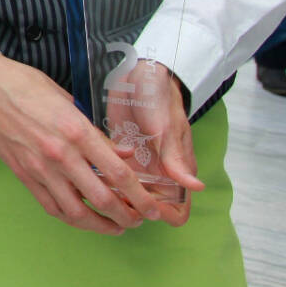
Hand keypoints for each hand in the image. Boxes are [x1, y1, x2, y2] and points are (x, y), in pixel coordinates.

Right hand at [0, 50, 166, 233]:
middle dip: (128, 216)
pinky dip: (72, 218)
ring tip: (116, 226)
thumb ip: (96, 131)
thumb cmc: (24, 85)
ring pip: (77, 212)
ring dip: (102, 225)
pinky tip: (84, 218)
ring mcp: (40, 168)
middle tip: (140, 220)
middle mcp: (60, 154)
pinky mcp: (24, 175)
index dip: (141, 196)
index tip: (153, 206)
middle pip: (103, 199)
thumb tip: (120, 153)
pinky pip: (52, 207)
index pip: (118, 173)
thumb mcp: (68, 100)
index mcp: (76, 130)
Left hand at [103, 59, 201, 224]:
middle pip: (147, 207)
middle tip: (112, 198)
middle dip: (131, 208)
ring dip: (114, 195)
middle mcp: (157, 173)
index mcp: (176, 171)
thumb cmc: (160, 99)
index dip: (161, 214)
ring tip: (96, 188)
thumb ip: (176, 158)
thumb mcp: (167, 127)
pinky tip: (88, 174)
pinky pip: (111, 174)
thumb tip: (197, 187)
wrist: (140, 72)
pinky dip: (102, 178)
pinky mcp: (117, 152)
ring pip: (127, 194)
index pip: (175, 210)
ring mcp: (137, 164)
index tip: (140, 207)